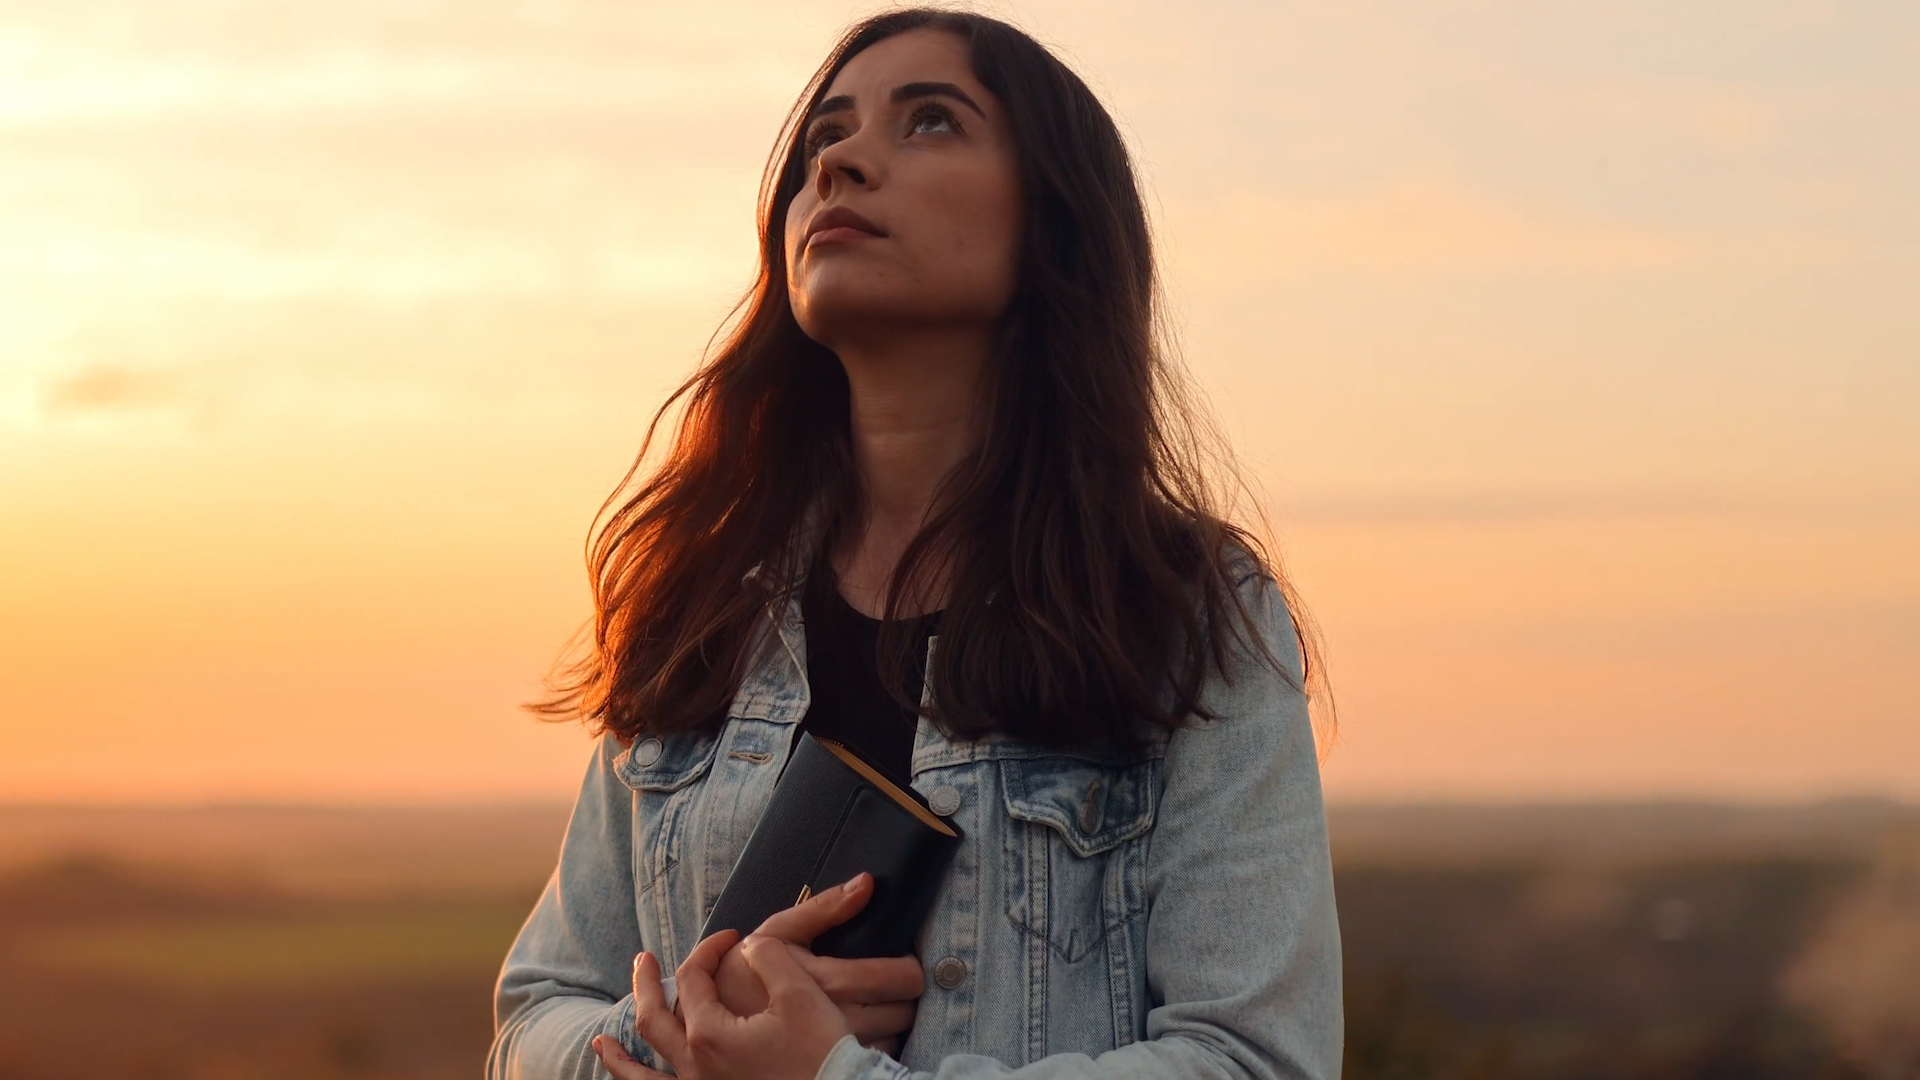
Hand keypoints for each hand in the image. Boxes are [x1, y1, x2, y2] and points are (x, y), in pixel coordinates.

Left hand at [595, 928, 849, 1079]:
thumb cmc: (821, 1053)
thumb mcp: (800, 993)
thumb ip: (768, 957)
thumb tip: (749, 945)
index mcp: (710, 1033)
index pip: (694, 977)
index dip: (709, 949)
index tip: (732, 936)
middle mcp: (695, 1066)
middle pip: (654, 1019)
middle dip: (647, 986)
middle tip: (642, 961)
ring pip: (645, 1075)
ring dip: (621, 1057)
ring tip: (602, 1042)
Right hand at [714, 872, 922, 1055]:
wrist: (711, 1021)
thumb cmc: (744, 974)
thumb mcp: (778, 931)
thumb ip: (824, 906)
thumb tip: (866, 883)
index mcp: (826, 982)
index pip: (896, 978)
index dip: (910, 968)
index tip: (906, 960)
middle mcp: (834, 1019)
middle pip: (902, 1010)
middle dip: (904, 994)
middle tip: (893, 981)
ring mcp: (833, 1048)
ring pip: (893, 1037)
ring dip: (893, 1019)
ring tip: (878, 1003)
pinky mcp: (828, 1064)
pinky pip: (872, 1057)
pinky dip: (876, 1042)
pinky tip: (860, 1027)